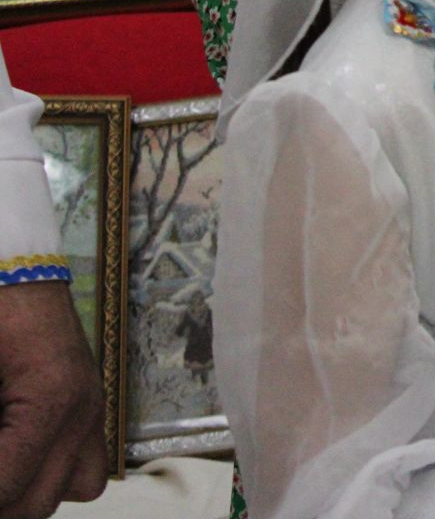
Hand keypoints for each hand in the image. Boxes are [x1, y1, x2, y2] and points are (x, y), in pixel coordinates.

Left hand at [0, 281, 108, 518]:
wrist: (15, 270)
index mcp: (52, 397)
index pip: (8, 482)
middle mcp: (83, 411)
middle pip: (36, 501)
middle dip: (0, 496)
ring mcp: (93, 410)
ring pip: (68, 490)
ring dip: (22, 494)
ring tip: (1, 472)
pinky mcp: (91, 407)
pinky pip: (85, 468)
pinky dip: (50, 477)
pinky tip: (19, 459)